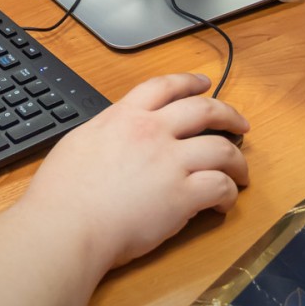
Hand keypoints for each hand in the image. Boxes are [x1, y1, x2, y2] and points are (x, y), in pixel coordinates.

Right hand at [18, 74, 248, 271]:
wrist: (68, 224)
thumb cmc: (63, 191)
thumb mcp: (79, 140)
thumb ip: (105, 130)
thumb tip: (114, 131)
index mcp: (125, 116)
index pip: (165, 86)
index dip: (189, 81)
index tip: (204, 83)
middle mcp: (152, 132)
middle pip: (204, 110)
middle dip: (229, 114)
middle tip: (240, 124)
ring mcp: (170, 162)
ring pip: (223, 149)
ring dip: (238, 160)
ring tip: (241, 172)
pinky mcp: (183, 195)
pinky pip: (220, 187)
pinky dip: (229, 194)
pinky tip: (224, 203)